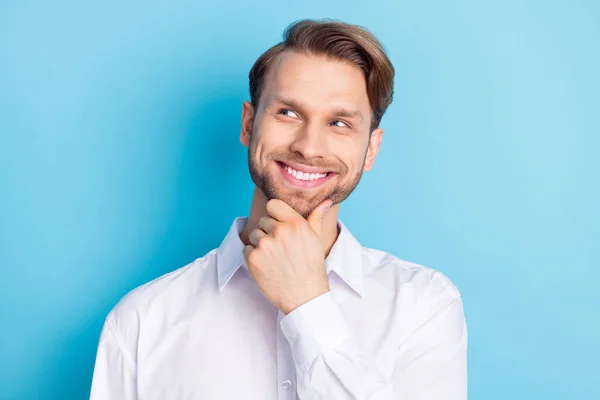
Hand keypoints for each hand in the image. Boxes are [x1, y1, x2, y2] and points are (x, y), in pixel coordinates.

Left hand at [242, 198, 332, 313]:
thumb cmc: (311, 267)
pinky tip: (267, 266)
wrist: (304, 296)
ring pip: (254, 235)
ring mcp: (265, 244)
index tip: (278, 225)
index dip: (274, 215)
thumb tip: (325, 202)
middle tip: (280, 249)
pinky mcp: (253, 258)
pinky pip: (246, 249)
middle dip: (268, 232)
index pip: (272, 204)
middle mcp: (280, 231)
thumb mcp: (316, 240)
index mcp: (296, 224)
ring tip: (274, 258)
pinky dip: (253, 257)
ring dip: (260, 244)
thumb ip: (316, 218)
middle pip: (263, 221)